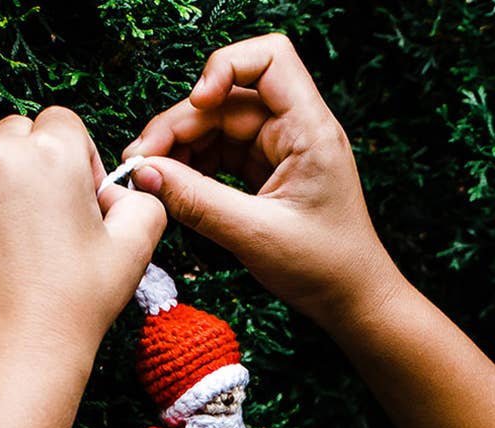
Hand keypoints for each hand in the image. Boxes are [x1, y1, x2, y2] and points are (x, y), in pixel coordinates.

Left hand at [0, 107, 165, 373]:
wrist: (18, 351)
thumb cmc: (77, 303)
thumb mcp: (134, 251)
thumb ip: (144, 203)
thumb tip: (123, 191)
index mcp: (52, 154)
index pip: (64, 122)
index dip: (79, 159)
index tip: (81, 201)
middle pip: (18, 130)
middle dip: (36, 163)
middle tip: (49, 220)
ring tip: (10, 224)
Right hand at [125, 35, 401, 325]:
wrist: (353, 302)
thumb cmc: (325, 269)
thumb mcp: (255, 236)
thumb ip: (197, 202)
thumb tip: (145, 175)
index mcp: (310, 130)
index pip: (269, 58)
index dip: (224, 68)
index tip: (196, 106)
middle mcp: (297, 131)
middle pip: (227, 98)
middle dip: (181, 124)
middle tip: (141, 163)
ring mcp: (281, 152)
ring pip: (219, 127)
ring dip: (181, 147)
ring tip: (149, 178)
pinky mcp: (269, 175)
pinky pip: (223, 155)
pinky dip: (195, 168)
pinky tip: (173, 188)